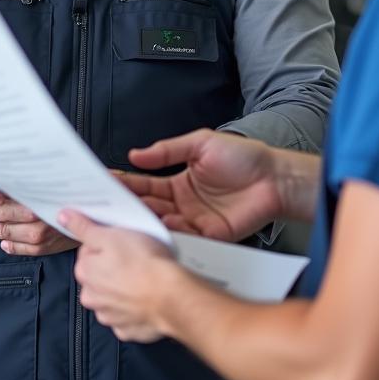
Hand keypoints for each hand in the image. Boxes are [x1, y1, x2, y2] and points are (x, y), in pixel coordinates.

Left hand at [0, 190, 78, 255]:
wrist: (96, 215)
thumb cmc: (75, 198)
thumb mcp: (54, 186)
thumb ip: (30, 187)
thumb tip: (2, 190)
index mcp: (47, 199)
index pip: (15, 199)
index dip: (0, 198)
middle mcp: (47, 218)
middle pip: (12, 217)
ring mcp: (48, 234)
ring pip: (16, 235)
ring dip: (1, 231)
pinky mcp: (51, 247)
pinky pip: (27, 250)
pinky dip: (13, 247)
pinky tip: (5, 243)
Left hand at [61, 210, 175, 341]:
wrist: (169, 296)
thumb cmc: (143, 263)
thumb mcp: (111, 235)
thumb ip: (84, 227)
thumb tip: (63, 217)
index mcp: (85, 272)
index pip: (89, 251)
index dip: (107, 243)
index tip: (122, 241)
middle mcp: (91, 297)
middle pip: (99, 275)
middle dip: (113, 267)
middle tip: (135, 258)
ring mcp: (109, 315)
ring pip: (112, 296)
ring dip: (123, 288)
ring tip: (144, 278)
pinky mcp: (126, 329)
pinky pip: (127, 315)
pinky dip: (134, 307)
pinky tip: (145, 297)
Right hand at [119, 129, 280, 241]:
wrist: (274, 177)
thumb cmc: (243, 157)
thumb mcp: (201, 144)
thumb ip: (168, 150)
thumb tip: (136, 155)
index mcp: (178, 182)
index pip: (145, 184)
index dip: (125, 184)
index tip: (104, 184)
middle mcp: (182, 204)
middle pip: (148, 207)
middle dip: (126, 207)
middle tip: (104, 207)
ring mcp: (194, 221)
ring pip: (161, 224)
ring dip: (144, 221)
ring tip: (125, 218)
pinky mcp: (208, 236)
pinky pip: (184, 236)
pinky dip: (170, 232)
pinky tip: (160, 225)